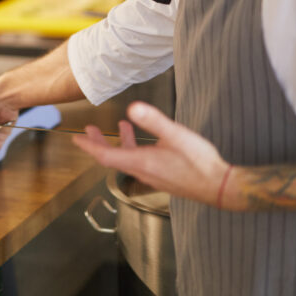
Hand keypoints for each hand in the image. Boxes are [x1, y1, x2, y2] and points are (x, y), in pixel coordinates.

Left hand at [72, 101, 229, 205]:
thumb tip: (132, 108)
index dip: (89, 146)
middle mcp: (143, 172)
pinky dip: (135, 148)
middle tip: (90, 130)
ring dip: (120, 143)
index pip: (105, 155)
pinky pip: (140, 162)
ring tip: (121, 126)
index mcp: (141, 162)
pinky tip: (146, 139)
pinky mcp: (162, 176)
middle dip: (99, 143)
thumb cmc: (200, 164)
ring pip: (128, 159)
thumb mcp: (176, 136)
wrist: (220, 188)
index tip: (76, 139)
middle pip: (112, 158)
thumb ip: (153, 120)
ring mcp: (152, 176)